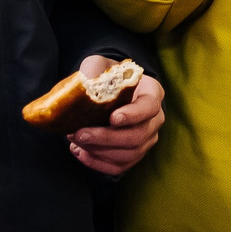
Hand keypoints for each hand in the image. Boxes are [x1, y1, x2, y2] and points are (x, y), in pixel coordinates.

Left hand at [67, 57, 163, 176]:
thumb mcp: (100, 64)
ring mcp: (146, 139)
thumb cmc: (107, 77)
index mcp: (152, 93)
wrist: (107, 93)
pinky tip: (80, 152)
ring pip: (129, 155)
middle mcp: (154, 119)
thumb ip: (94, 67)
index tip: (112, 118)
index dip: (133, 115)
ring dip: (99, 152)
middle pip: (138, 136)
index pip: (149, 106)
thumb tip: (86, 79)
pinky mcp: (134, 154)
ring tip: (76, 142)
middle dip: (107, 138)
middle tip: (80, 134)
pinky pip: (119, 167)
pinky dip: (98, 163)